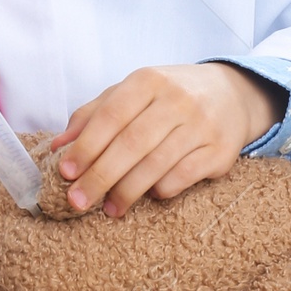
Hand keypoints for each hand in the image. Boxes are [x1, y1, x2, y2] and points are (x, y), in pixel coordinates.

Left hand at [48, 63, 283, 217]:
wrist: (232, 94)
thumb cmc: (169, 97)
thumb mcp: (131, 93)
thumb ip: (93, 115)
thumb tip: (58, 147)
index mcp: (148, 80)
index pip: (111, 115)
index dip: (86, 146)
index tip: (66, 172)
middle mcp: (177, 99)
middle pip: (132, 143)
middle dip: (100, 176)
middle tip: (78, 201)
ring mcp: (202, 125)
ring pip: (157, 164)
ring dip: (127, 191)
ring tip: (109, 209)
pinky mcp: (221, 151)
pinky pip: (183, 177)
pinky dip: (160, 190)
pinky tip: (148, 196)